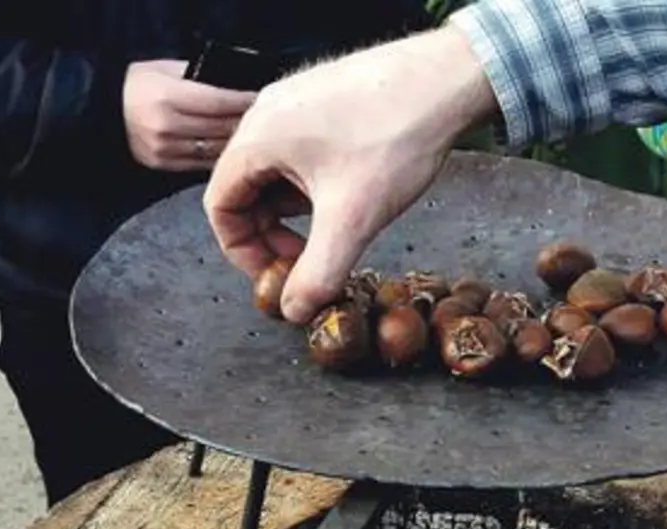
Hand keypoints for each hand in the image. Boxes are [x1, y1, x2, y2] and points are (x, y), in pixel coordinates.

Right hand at [123, 60, 254, 171]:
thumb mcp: (168, 69)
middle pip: (221, 128)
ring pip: (215, 150)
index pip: (220, 101)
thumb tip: (238, 84)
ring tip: (251, 134)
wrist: (105, 109)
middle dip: (245, 121)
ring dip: (236, 143)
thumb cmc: (139, 83)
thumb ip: (202, 77)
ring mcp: (164, 149)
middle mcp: (166, 126)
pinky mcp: (163, 165)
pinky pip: (202, 164)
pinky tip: (231, 150)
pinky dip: (220, 157)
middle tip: (263, 116)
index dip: (244, 100)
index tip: (260, 97)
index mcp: (168, 97)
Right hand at [204, 28, 499, 323]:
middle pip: (243, 188)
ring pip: (273, 170)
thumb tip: (294, 311)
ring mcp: (294, 101)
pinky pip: (298, 149)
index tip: (273, 276)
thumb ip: (317, 273)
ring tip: (330, 232)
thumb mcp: (351, 219)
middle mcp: (266, 113)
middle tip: (303, 262)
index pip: (219, 205)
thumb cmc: (395, 137)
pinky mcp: (322, 98)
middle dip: (269, 233)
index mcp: (256, 138)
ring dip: (291, 210)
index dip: (242, 251)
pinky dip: (309, 182)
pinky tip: (346, 197)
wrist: (447, 79)